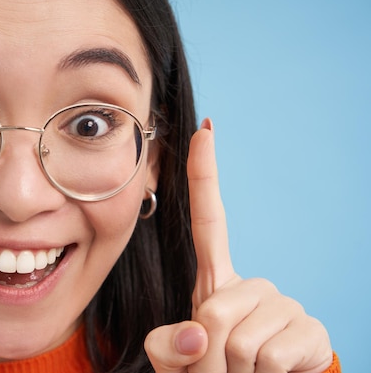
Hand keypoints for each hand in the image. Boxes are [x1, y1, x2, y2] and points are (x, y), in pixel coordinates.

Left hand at [144, 119, 332, 372]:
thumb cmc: (211, 372)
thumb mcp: (175, 359)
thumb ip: (166, 347)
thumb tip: (203, 332)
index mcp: (215, 282)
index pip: (209, 219)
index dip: (205, 173)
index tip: (205, 130)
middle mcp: (253, 285)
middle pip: (215, 311)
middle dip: (211, 356)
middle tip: (222, 368)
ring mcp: (284, 304)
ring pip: (242, 339)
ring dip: (234, 371)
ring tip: (244, 372)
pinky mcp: (312, 330)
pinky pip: (272, 356)